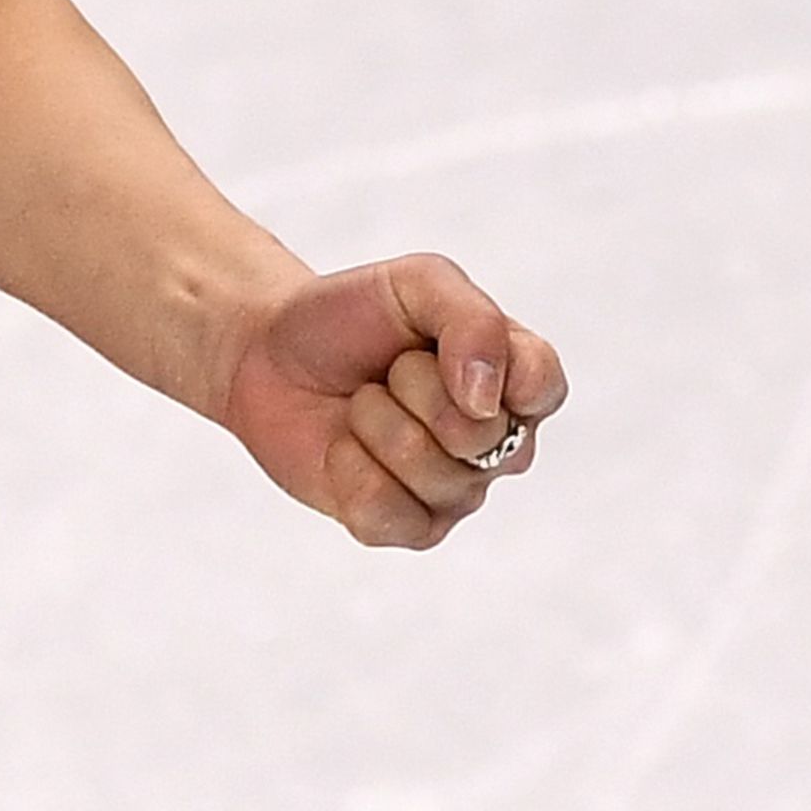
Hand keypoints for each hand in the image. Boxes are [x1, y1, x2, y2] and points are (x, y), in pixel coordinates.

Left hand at [211, 254, 564, 550]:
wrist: (267, 351)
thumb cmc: (352, 316)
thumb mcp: (418, 284)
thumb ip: (474, 320)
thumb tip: (486, 400)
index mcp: (513, 378)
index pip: (544, 387)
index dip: (492, 367)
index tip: (433, 343)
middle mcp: (497, 443)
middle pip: (481, 436)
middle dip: (412, 388)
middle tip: (388, 370)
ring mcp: (456, 491)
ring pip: (434, 477)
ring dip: (374, 424)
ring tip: (362, 404)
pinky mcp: (406, 526)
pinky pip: (389, 515)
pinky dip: (348, 471)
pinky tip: (342, 448)